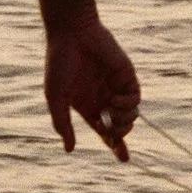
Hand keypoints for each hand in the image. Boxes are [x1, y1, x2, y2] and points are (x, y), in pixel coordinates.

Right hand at [43, 17, 139, 159]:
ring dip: (124, 121)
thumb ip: (62, 123)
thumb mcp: (56, 97)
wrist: (72, 32)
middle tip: (113, 133)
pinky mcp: (126, 75)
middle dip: (120, 136)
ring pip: (131, 115)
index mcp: (87, 106)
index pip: (105, 131)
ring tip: (111, 113)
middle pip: (120, 127)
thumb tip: (69, 149)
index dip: (116, 146)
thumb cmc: (60, 63)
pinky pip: (135, 98)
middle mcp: (103, 98)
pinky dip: (127, 104)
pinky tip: (114, 100)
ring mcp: (116, 86)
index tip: (125, 160)